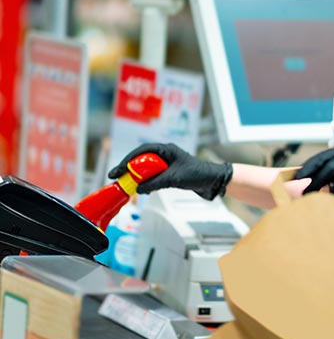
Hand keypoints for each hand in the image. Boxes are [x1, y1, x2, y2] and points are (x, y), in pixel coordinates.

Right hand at [107, 143, 232, 199]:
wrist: (213, 181)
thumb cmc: (197, 175)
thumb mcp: (174, 178)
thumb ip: (155, 182)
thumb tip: (138, 189)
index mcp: (166, 149)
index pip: (142, 151)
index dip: (128, 160)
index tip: (118, 170)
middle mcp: (166, 154)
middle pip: (142, 158)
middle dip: (129, 168)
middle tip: (116, 177)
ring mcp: (168, 163)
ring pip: (147, 168)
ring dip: (136, 175)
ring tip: (125, 184)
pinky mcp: (171, 173)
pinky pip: (154, 175)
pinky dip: (146, 181)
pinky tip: (141, 188)